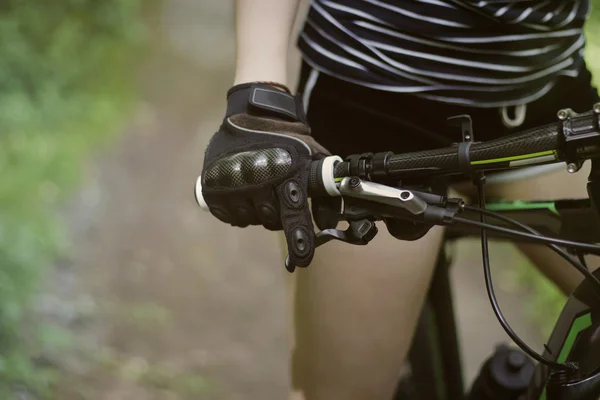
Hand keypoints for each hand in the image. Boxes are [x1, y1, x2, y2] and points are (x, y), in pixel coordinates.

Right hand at [199, 82, 328, 268]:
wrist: (253, 113)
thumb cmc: (286, 137)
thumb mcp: (311, 156)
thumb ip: (322, 191)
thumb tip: (329, 223)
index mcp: (284, 174)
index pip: (293, 215)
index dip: (299, 239)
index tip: (302, 259)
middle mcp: (257, 181)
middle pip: (270, 222)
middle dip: (276, 215)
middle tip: (275, 196)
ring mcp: (233, 184)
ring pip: (249, 219)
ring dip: (255, 211)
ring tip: (257, 190)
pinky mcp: (213, 186)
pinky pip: (229, 215)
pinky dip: (237, 210)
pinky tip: (242, 193)